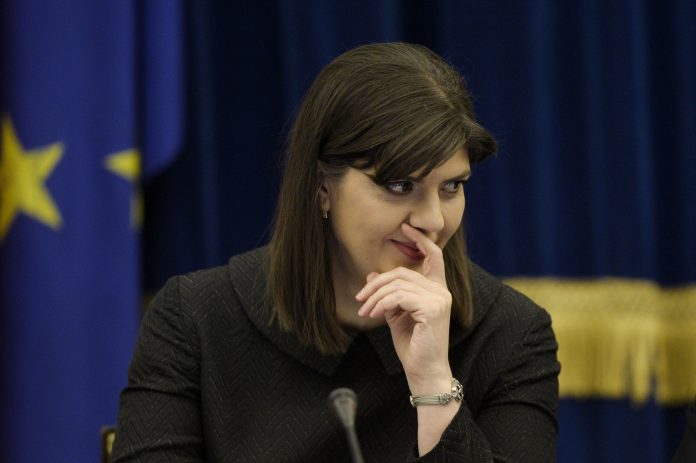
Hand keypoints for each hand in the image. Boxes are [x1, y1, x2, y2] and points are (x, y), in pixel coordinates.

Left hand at [356, 223, 452, 392]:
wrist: (424, 371)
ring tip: (365, 311)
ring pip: (398, 285)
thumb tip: (371, 275)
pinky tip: (374, 315)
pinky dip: (382, 304)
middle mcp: (442, 291)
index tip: (405, 227)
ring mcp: (439, 299)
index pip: (434, 256)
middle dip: (377, 284)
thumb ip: (388, 295)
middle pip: (402, 272)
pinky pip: (399, 297)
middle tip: (360, 298)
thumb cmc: (412, 345)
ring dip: (375, 297)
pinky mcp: (433, 309)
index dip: (421, 240)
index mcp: (437, 290)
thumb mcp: (396, 315)